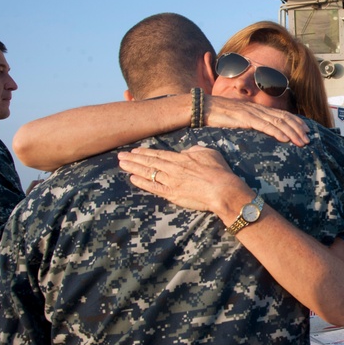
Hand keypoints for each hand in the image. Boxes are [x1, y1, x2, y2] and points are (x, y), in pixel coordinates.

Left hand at [118, 145, 253, 220]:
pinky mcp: (172, 194)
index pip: (159, 154)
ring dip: (133, 168)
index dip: (145, 152)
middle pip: (149, 162)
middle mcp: (172, 169)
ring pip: (148, 173)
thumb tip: (186, 151)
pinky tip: (132, 179)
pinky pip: (153, 187)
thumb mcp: (208, 152)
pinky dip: (142, 183)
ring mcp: (171, 182)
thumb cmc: (218, 171)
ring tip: (122, 164)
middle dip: (134, 158)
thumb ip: (195, 150)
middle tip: (121, 155)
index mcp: (181, 158)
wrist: (222, 190)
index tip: (135, 150)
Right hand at [206, 97, 309, 145]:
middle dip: (298, 129)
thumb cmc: (220, 117)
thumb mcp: (239, 121)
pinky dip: (277, 132)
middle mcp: (258, 109)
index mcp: (258, 110)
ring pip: (278, 122)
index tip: (306, 131)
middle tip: (308, 140)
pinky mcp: (245, 119)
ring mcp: (252, 113)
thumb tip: (259, 137)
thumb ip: (250, 125)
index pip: (282, 114)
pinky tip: (285, 139)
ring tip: (302, 142)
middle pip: (284, 118)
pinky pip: (264, 126)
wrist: (203, 107)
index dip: (296, 122)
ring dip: (292, 133)